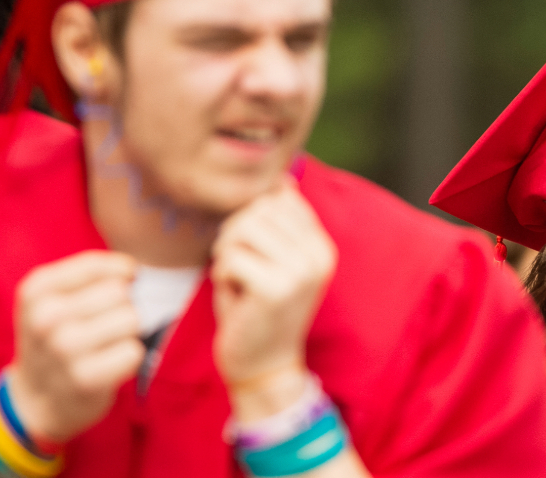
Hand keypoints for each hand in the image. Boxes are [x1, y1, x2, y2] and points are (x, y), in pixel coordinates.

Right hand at [6, 251, 144, 442]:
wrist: (36, 397)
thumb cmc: (55, 337)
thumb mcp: (52, 298)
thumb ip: (88, 275)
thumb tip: (133, 272)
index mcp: (36, 290)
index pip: (96, 265)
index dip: (121, 272)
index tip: (123, 282)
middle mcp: (45, 317)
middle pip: (119, 292)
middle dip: (122, 305)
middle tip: (107, 323)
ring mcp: (64, 349)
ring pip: (130, 319)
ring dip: (128, 332)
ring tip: (107, 343)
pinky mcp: (86, 379)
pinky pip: (133, 351)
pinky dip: (129, 357)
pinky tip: (110, 363)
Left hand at [211, 178, 336, 414]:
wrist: (263, 365)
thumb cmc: (257, 309)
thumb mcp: (274, 259)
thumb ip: (279, 223)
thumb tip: (282, 180)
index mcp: (321, 245)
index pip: (277, 198)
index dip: (251, 222)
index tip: (257, 257)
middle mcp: (319, 254)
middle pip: (256, 209)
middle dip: (235, 236)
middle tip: (242, 271)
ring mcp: (301, 271)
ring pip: (241, 229)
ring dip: (227, 255)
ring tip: (239, 281)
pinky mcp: (277, 288)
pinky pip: (230, 257)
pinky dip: (223, 276)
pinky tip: (237, 298)